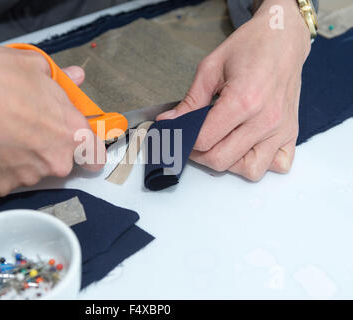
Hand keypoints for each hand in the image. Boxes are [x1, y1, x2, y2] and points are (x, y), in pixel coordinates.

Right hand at [0, 16, 104, 195]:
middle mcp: (55, 160)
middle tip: (22, 130)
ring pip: (27, 172)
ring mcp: (27, 176)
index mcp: (72, 133)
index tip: (80, 152)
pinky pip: (0, 180)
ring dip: (16, 159)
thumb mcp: (39, 69)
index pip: (94, 157)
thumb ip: (63, 82)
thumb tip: (75, 77)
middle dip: (44, 151)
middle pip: (56, 164)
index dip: (86, 154)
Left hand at [157, 0, 310, 180]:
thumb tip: (169, 122)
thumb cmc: (250, 47)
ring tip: (221, 145)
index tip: (180, 133)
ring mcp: (281, 129)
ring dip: (229, 163)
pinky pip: (279, 165)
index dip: (185, 140)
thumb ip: (190, 101)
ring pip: (250, 170)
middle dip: (200, 154)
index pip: (204, 140)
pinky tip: (248, 148)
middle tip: (194, 141)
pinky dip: (261, 163)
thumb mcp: (210, 68)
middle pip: (222, 159)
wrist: (283, 38)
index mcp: (243, 100)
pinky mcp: (292, 133)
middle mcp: (265, 120)